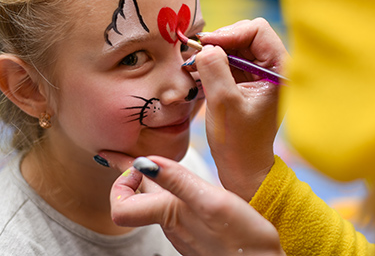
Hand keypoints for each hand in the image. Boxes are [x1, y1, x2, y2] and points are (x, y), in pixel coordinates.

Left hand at [104, 151, 284, 255]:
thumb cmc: (242, 237)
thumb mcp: (210, 202)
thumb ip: (177, 182)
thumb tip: (143, 163)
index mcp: (169, 213)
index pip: (121, 207)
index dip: (121, 183)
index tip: (133, 161)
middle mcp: (171, 223)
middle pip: (137, 199)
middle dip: (128, 175)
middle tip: (115, 154)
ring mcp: (184, 228)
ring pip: (155, 202)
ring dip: (148, 181)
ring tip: (146, 162)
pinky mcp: (198, 230)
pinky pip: (173, 206)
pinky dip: (168, 189)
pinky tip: (179, 182)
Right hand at [189, 18, 288, 200]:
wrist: (242, 167)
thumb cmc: (238, 141)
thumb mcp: (224, 102)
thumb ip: (214, 68)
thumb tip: (205, 45)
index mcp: (280, 70)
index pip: (257, 30)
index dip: (230, 33)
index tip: (206, 46)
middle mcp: (273, 68)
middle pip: (245, 35)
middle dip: (219, 43)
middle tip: (196, 55)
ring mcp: (260, 74)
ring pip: (234, 47)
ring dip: (213, 53)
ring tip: (194, 65)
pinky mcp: (247, 82)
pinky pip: (229, 61)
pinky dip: (213, 64)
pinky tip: (198, 72)